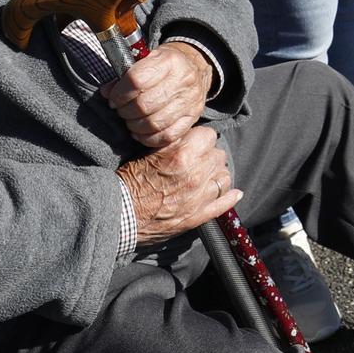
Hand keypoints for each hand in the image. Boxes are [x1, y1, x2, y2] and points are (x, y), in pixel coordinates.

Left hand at [102, 40, 212, 149]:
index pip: (136, 80)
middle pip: (144, 105)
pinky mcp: (193, 117)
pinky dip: (149, 138)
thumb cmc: (165, 65)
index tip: (114, 99)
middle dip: (125, 111)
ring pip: (154, 123)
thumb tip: (106, 93)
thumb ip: (125, 75)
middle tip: (121, 110)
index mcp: (169, 61)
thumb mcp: (146, 60)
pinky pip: (167, 136)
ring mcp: (190, 100)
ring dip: (135, 126)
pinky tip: (141, 132)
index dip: (119, 93)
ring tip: (131, 121)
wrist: (195, 67)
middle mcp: (183, 80)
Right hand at [118, 125, 238, 245]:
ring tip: (206, 176)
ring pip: (225, 178)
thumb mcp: (149, 152)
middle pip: (219, 155)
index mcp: (183, 155)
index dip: (200, 138)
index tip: (194, 142)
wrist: (119, 214)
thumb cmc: (128, 181)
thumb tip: (189, 137)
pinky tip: (234, 193)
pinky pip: (223, 205)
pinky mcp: (197, 216)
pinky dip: (230, 197)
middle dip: (209, 155)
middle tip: (197, 160)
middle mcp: (195, 175)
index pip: (209, 135)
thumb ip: (174, 143)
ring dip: (217, 175)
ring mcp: (198, 197)